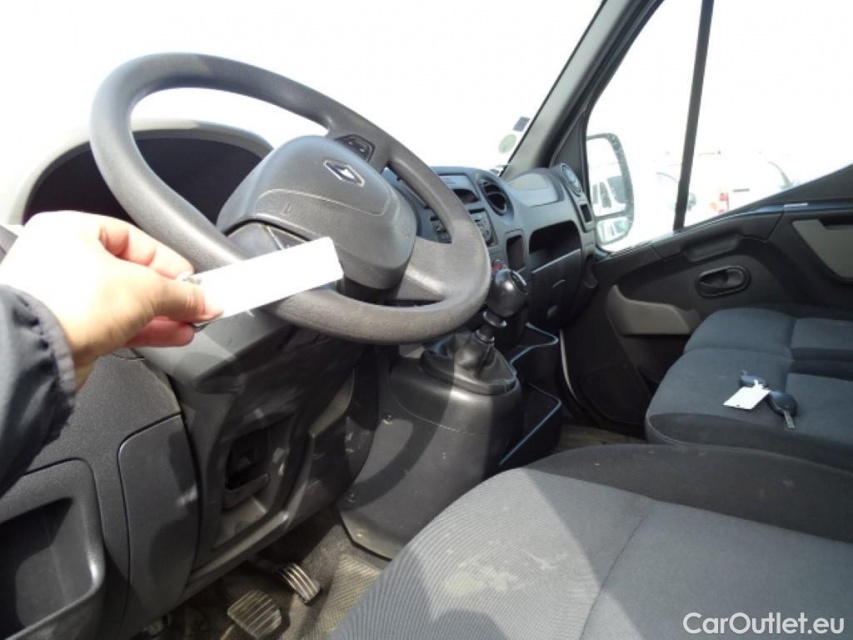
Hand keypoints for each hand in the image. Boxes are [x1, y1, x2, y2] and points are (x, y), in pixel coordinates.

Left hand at [0, 212, 219, 385]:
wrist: (35, 352)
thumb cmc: (70, 304)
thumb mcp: (146, 289)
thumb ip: (182, 294)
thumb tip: (207, 301)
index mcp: (70, 231)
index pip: (135, 240)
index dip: (170, 262)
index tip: (195, 282)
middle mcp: (61, 259)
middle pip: (131, 274)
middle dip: (169, 294)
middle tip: (196, 306)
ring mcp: (61, 296)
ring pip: (123, 302)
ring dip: (160, 316)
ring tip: (190, 324)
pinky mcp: (66, 328)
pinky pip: (112, 324)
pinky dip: (143, 329)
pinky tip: (171, 335)